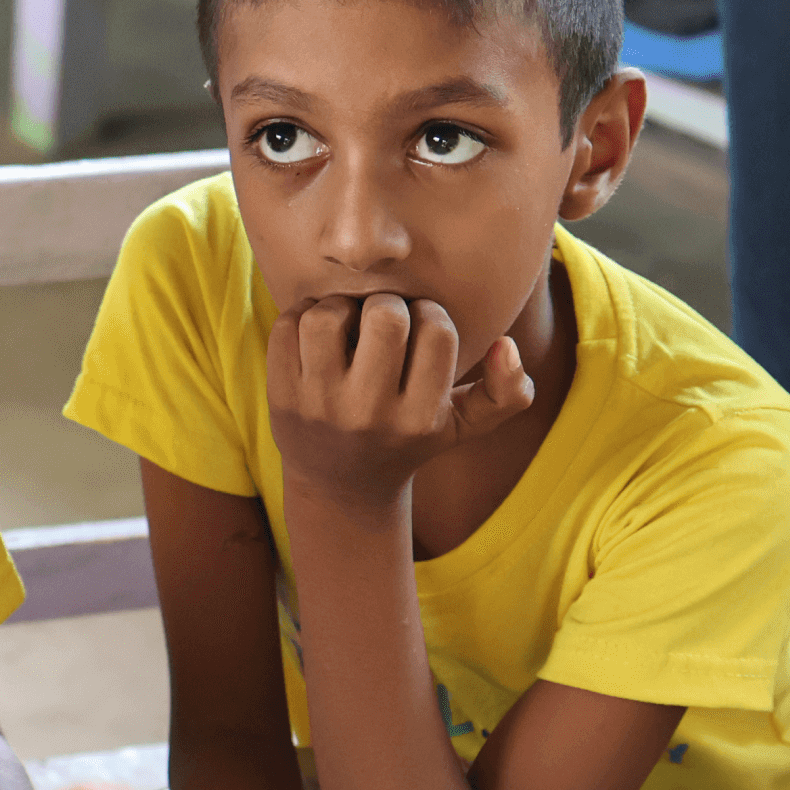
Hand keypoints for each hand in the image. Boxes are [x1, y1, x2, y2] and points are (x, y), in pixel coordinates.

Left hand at [265, 295, 533, 508]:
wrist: (339, 485)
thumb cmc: (409, 440)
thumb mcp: (465, 426)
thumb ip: (508, 393)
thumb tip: (506, 345)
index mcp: (420, 419)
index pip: (437, 331)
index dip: (431, 314)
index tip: (421, 328)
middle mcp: (369, 414)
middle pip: (384, 315)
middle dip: (388, 304)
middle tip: (383, 320)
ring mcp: (319, 406)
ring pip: (328, 315)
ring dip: (341, 306)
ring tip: (350, 322)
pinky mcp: (281, 396)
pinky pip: (288, 325)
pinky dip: (303, 314)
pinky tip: (319, 333)